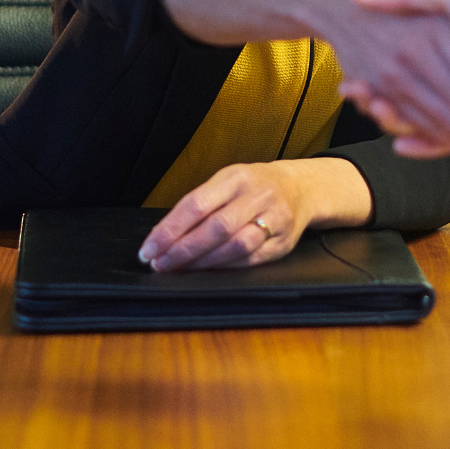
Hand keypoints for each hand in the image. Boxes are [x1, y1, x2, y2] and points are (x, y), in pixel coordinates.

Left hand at [138, 157, 370, 271]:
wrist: (300, 189)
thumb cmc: (253, 186)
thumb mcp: (226, 181)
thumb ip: (200, 204)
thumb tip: (163, 236)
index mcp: (236, 176)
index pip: (196, 204)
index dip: (169, 230)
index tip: (149, 248)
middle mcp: (257, 195)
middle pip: (216, 228)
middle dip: (183, 250)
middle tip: (160, 263)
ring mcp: (275, 219)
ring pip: (236, 246)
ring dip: (203, 263)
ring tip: (180, 269)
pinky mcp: (283, 242)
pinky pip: (251, 260)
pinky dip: (225, 268)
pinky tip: (207, 272)